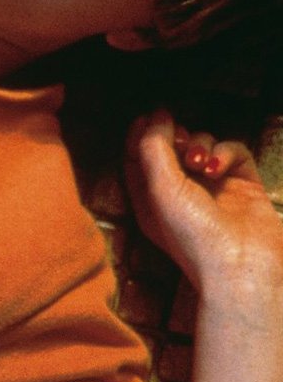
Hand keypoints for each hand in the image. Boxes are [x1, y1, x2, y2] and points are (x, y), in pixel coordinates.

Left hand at [124, 110, 282, 291]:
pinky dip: (225, 152)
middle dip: (173, 137)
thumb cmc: (192, 234)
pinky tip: (218, 167)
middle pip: (172, 148)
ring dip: (199, 145)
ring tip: (198, 162)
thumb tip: (155, 117)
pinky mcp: (243, 185)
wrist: (242, 266)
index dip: (140, 134)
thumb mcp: (160, 189)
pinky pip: (233, 152)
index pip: (139, 157)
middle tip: (178, 140)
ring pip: (203, 146)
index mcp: (150, 198)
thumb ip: (153, 149)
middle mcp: (180, 193)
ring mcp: (213, 188)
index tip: (145, 116)